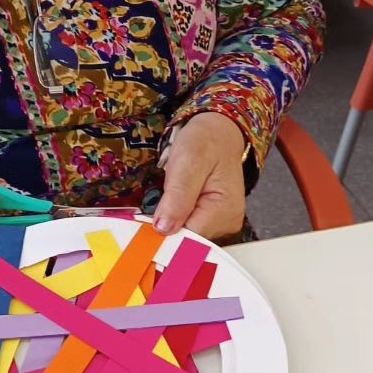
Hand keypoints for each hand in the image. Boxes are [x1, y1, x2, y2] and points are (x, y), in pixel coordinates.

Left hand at [153, 113, 247, 240]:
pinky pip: (188, 226)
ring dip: (170, 220)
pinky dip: (175, 218)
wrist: (217, 133)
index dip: (164, 231)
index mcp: (224, 212)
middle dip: (166, 225)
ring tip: (169, 197)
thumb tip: (164, 228)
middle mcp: (227, 223)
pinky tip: (174, 204)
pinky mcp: (212, 219)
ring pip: (185, 234)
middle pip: (187, 239)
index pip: (188, 238)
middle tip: (157, 202)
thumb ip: (177, 197)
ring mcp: (221, 223)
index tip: (145, 223)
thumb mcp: (187, 162)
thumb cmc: (206, 141)